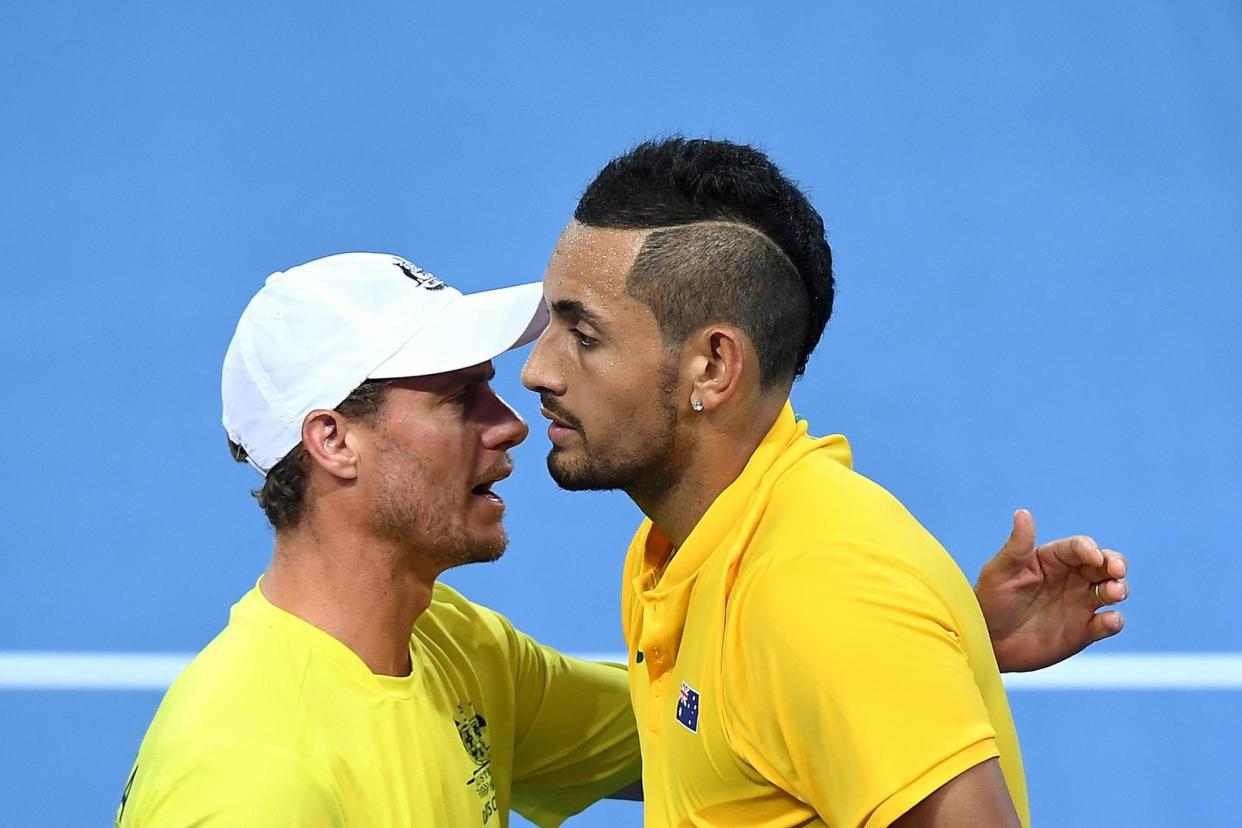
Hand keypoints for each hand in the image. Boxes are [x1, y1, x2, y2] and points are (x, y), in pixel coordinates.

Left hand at [975, 509, 1127, 672]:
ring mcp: (1080, 603)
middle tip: (1116, 571)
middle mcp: (1071, 578)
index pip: (1078, 547)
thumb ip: (1016, 546)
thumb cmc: (989, 602)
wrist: (988, 642)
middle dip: (1116, 564)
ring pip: (1111, 589)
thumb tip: (1023, 512)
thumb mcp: (998, 573)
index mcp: (1052, 559)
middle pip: (1104, 564)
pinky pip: (1107, 623)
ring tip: (1113, 592)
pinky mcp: (1084, 630)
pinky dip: (1114, 621)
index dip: (1089, 548)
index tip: (1093, 556)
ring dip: (1119, 588)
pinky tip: (1109, 620)